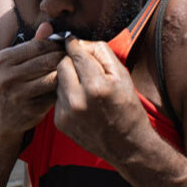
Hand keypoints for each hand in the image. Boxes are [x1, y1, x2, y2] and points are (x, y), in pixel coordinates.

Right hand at [0, 22, 64, 136]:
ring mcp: (17, 94)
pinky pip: (54, 95)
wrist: (0, 118)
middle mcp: (7, 76)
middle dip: (63, 58)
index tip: (67, 46)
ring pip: (52, 77)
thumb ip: (32, 44)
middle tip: (76, 58)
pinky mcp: (29, 109)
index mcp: (3, 59)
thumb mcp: (14, 63)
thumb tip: (48, 25)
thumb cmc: (12, 84)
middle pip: (46, 60)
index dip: (56, 45)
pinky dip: (63, 89)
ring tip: (74, 71)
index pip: (38, 46)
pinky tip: (69, 87)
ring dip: (66, 74)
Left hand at [54, 38, 149, 161]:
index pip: (75, 53)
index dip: (74, 44)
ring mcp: (67, 112)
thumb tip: (79, 42)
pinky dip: (67, 95)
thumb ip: (101, 53)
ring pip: (58, 80)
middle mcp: (78, 100)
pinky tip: (81, 102)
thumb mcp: (122, 76)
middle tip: (82, 66)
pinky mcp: (60, 122)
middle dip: (70, 61)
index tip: (73, 41)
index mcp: (96, 86)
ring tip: (85, 87)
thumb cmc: (128, 109)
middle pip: (62, 64)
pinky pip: (57, 97)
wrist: (127, 146)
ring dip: (68, 78)